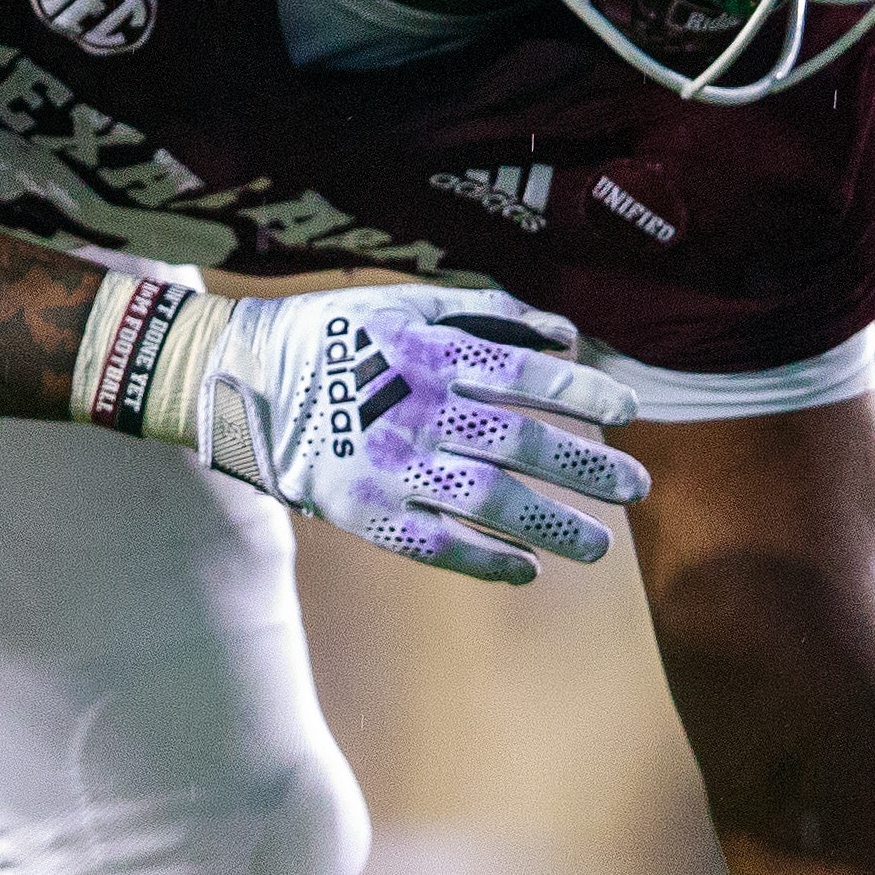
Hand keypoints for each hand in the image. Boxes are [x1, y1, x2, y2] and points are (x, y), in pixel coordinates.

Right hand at [192, 286, 647, 583]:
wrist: (239, 378)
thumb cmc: (334, 336)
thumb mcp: (404, 303)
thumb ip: (487, 313)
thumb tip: (563, 334)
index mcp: (430, 354)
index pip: (525, 375)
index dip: (583, 392)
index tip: (628, 411)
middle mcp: (416, 409)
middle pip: (519, 443)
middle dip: (584, 467)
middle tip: (636, 489)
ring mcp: (390, 465)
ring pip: (486, 500)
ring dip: (549, 525)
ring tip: (598, 545)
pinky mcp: (362, 510)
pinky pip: (433, 544)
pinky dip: (482, 560)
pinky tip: (526, 571)